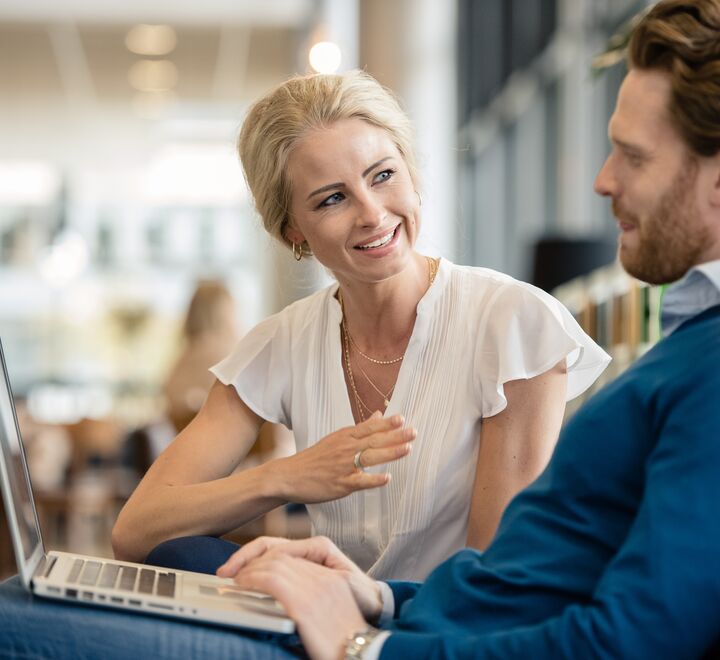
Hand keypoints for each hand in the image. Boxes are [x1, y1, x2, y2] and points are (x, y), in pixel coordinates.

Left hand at [229, 551, 366, 659]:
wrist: (362, 654)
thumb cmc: (345, 644)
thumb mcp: (335, 613)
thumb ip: (316, 598)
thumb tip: (288, 599)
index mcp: (332, 579)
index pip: (294, 556)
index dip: (270, 559)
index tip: (255, 567)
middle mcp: (324, 579)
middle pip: (283, 556)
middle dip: (256, 560)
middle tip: (238, 571)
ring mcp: (315, 589)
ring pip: (274, 564)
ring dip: (250, 569)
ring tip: (237, 578)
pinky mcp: (303, 604)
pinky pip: (271, 579)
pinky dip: (252, 579)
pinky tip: (242, 585)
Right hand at [271, 411, 415, 503]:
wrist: (289, 476)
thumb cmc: (316, 458)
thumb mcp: (337, 438)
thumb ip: (360, 428)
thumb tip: (379, 414)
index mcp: (345, 437)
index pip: (368, 427)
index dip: (386, 423)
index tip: (402, 418)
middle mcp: (345, 449)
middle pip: (373, 440)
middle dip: (395, 436)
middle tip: (413, 432)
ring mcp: (343, 467)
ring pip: (369, 457)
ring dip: (389, 453)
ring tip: (407, 449)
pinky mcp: (340, 484)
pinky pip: (359, 481)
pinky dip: (373, 480)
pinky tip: (387, 478)